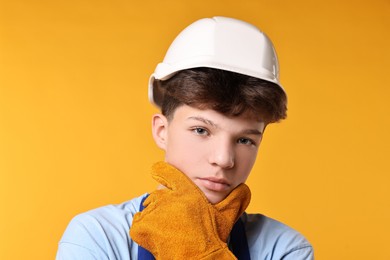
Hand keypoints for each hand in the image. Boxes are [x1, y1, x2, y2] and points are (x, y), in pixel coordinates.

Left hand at [130, 161, 250, 258]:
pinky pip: (138, 223)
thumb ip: (236, 199)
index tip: (159, 170)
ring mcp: (154, 211)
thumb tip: (245, 187)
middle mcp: (168, 197)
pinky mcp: (143, 226)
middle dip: (163, 204)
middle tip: (173, 219)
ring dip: (155, 217)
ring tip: (167, 230)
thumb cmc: (212, 237)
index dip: (162, 171)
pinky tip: (157, 237)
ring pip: (148, 208)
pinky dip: (144, 230)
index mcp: (186, 191)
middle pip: (158, 193)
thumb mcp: (226, 216)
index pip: (167, 172)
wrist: (198, 258)